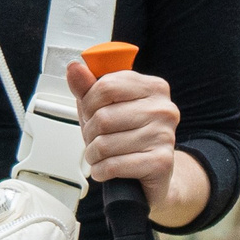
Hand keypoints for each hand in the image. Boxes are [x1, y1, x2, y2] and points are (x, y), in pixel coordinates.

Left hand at [67, 58, 181, 196]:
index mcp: (153, 87)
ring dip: (93, 155)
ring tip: (102, 156)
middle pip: (103, 117)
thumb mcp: (105, 107)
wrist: (154, 171)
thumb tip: (75, 68)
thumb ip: (88, 87)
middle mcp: (164, 109)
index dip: (88, 102)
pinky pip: (113, 165)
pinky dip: (101, 171)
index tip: (91, 112)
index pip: (106, 86)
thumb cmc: (127, 135)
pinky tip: (107, 169)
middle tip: (97, 139)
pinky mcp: (160, 162)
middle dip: (90, 133)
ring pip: (105, 144)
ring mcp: (165, 135)